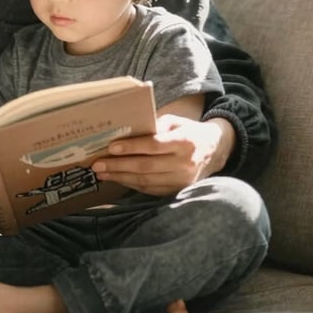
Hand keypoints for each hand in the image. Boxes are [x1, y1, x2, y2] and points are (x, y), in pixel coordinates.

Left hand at [91, 115, 235, 196]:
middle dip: (119, 165)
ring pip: (146, 181)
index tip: (111, 147)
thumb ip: (155, 125)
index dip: (132, 147)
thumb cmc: (189, 132)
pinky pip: (151, 190)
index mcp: (185, 141)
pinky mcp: (177, 191)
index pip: (154, 145)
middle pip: (146, 166)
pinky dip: (132, 185)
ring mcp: (182, 180)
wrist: (214, 151)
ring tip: (102, 173)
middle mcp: (184, 163)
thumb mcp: (176, 122)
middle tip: (98, 164)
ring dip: (121, 177)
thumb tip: (128, 131)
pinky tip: (118, 179)